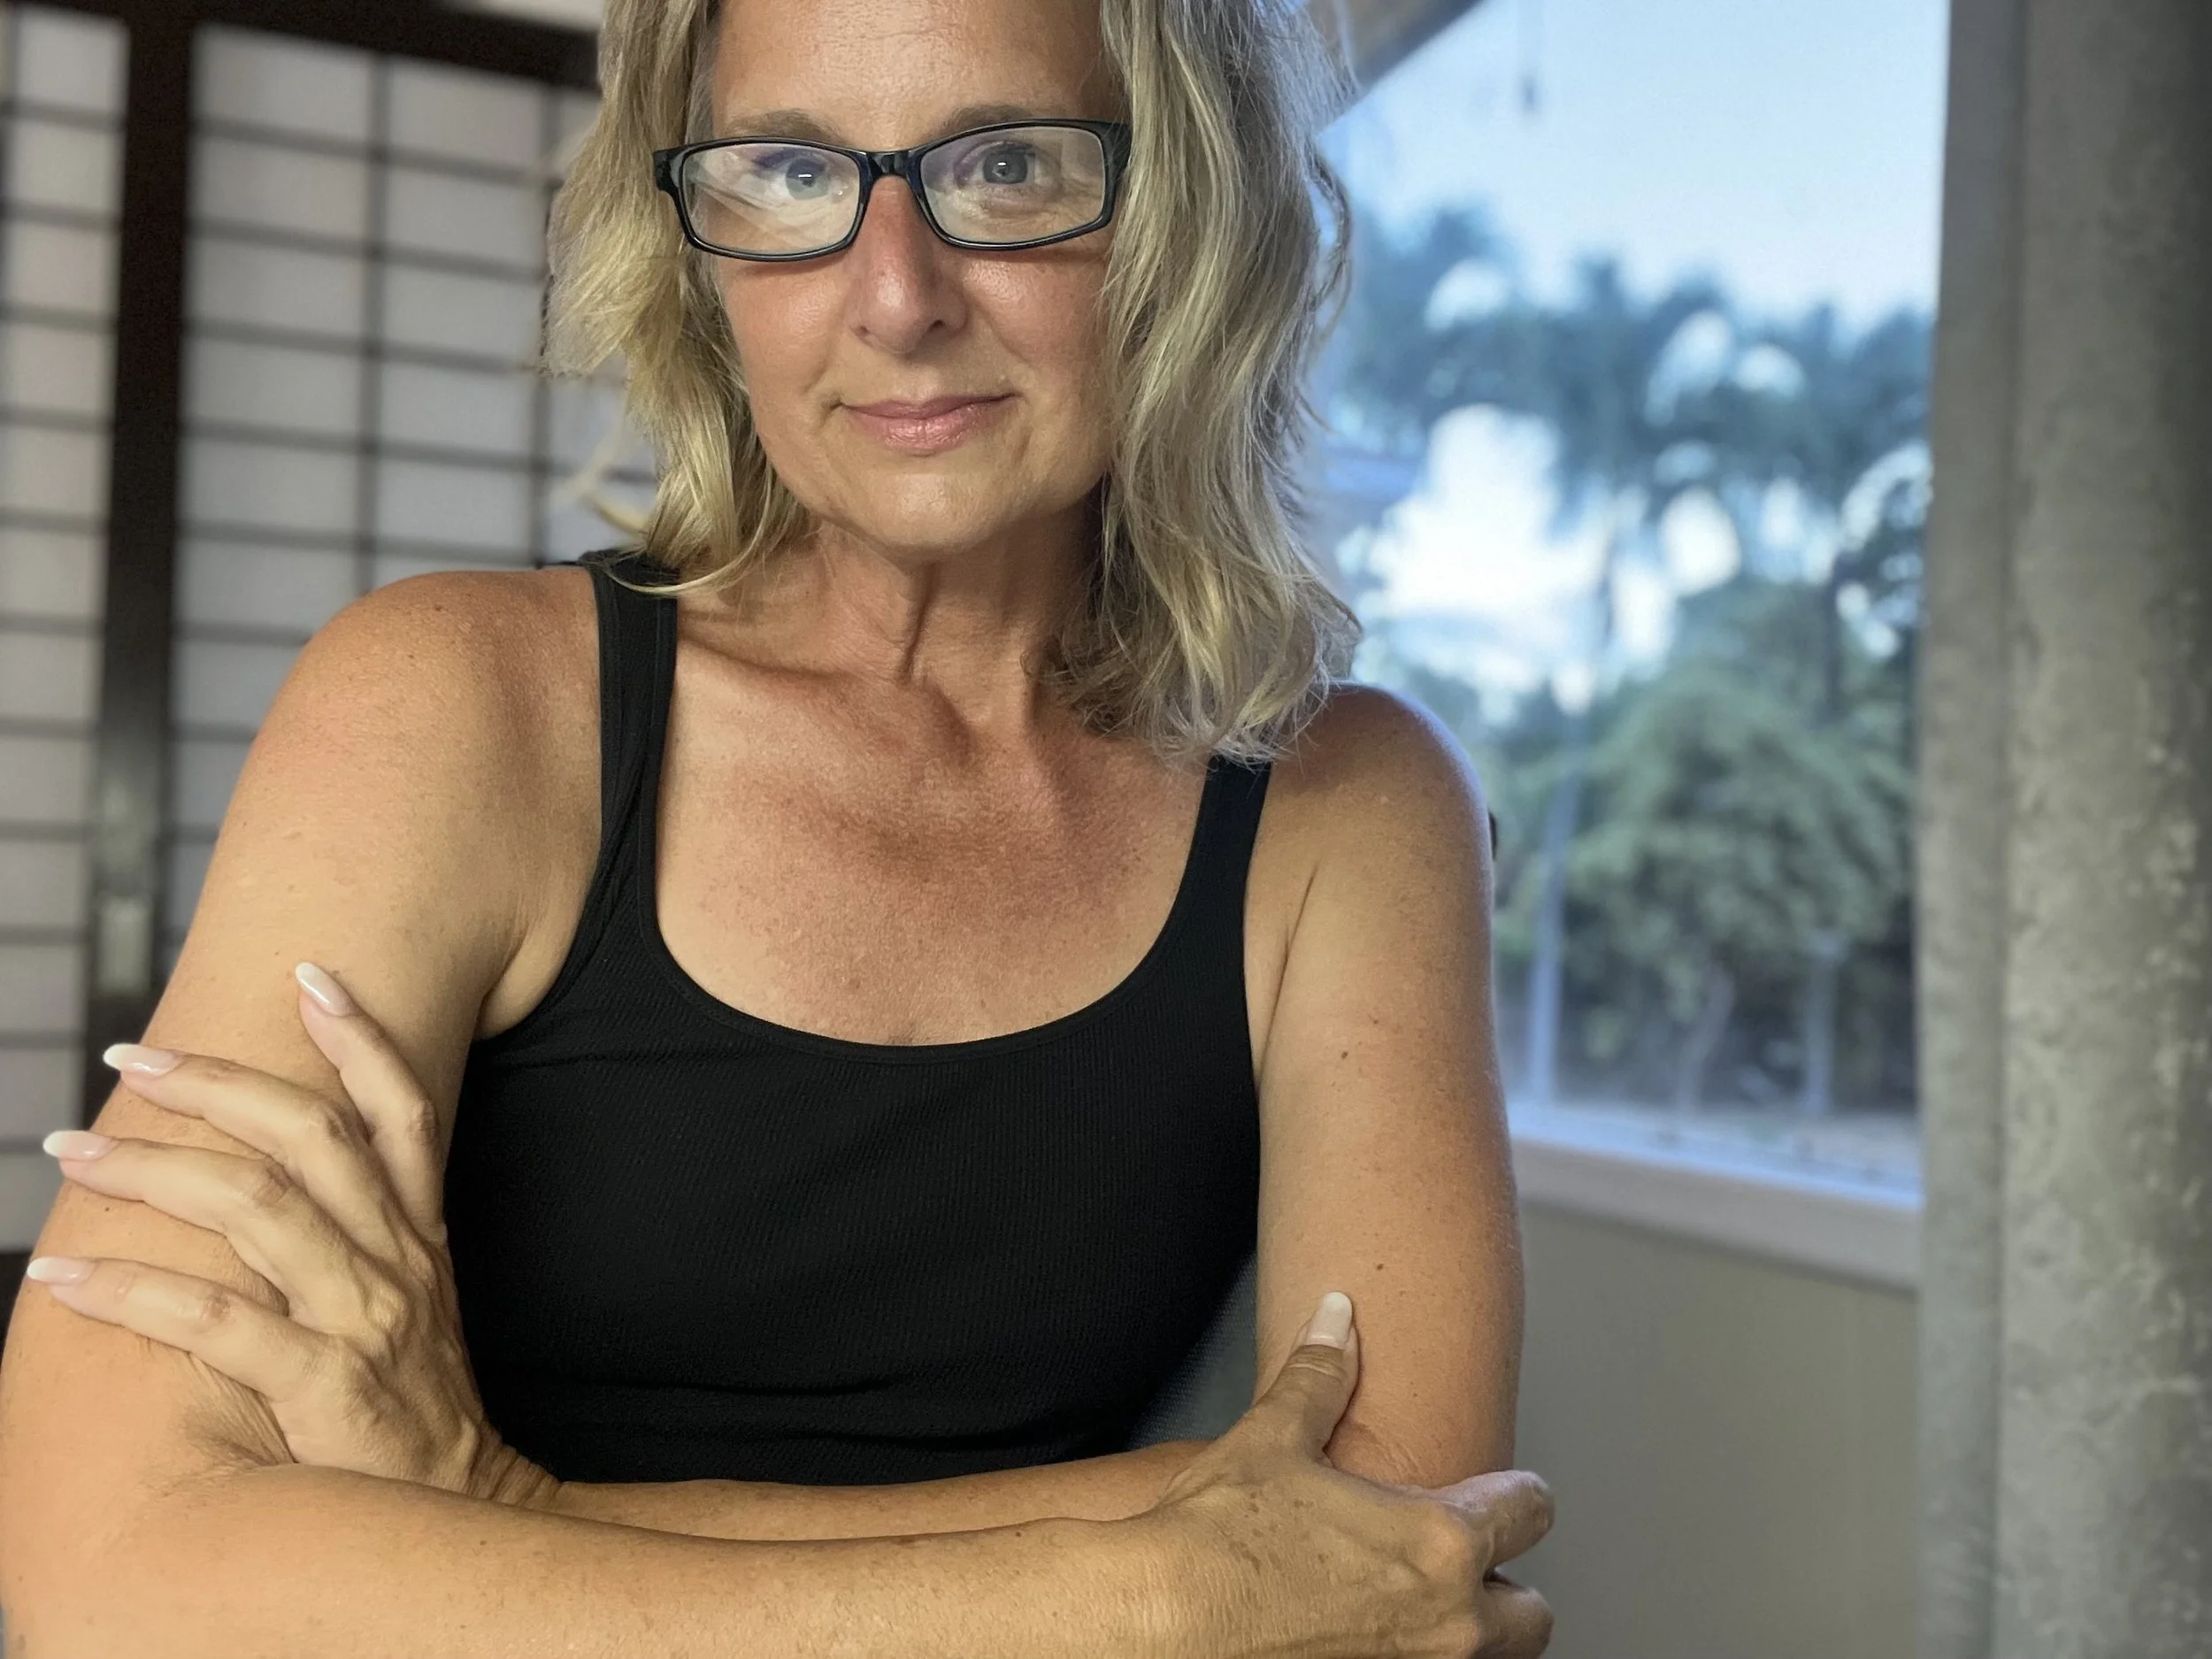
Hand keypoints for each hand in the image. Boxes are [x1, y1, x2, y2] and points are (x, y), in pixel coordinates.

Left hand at [31, 964, 551, 1508]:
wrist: (462, 1513)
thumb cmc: (414, 1409)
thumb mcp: (413, 1307)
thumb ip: (362, 1243)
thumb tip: (265, 1184)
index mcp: (419, 1238)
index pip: (404, 1113)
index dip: (361, 1039)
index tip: (310, 974)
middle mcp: (396, 1262)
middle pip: (313, 1138)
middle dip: (221, 1084)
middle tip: (137, 1057)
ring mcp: (364, 1320)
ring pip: (256, 1209)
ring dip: (152, 1170)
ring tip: (70, 1154)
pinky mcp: (325, 1386)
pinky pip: (216, 1323)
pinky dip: (131, 1293)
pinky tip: (63, 1278)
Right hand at [1142, 1293, 1552, 1657]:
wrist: (1158, 1622)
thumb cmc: (1214, 1540)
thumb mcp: (1272, 1437)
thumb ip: (1321, 1375)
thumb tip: (1337, 1319)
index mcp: (1438, 1541)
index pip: (1530, 1510)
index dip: (1516, 1494)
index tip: (1501, 1491)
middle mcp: (1444, 1620)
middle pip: (1530, 1616)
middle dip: (1501, 1586)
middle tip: (1459, 1562)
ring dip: (1463, 1631)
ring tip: (1410, 1600)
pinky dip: (1406, 1653)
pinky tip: (1363, 1632)